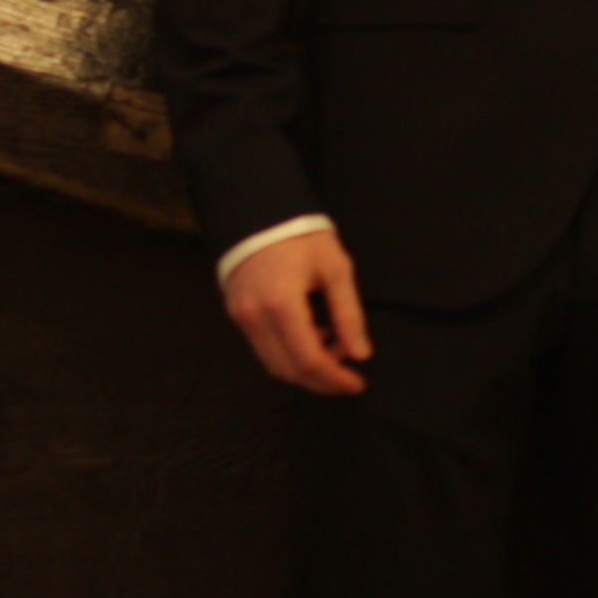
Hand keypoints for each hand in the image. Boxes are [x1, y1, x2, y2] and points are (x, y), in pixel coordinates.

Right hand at [224, 227, 371, 394]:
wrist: (259, 213)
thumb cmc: (302, 237)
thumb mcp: (336, 268)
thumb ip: (348, 314)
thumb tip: (361, 354)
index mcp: (282, 304)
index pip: (308, 360)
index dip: (334, 378)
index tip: (356, 384)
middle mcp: (255, 317)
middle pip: (289, 370)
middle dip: (321, 381)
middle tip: (348, 377)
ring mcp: (242, 318)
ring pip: (273, 364)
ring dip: (305, 370)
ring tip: (334, 352)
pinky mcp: (237, 315)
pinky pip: (264, 349)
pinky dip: (289, 355)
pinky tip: (313, 339)